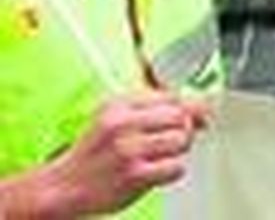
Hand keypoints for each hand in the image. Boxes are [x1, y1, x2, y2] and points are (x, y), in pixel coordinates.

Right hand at [31, 91, 207, 216]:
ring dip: (178, 151)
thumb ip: (154, 107)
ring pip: (182, 140)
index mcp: (118, 104)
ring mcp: (128, 150)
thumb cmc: (95, 153)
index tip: (194, 116)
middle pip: (181, 117)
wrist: (65, 187)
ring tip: (159, 156)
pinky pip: (176, 167)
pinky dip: (172, 171)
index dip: (188, 107)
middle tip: (170, 141)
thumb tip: (202, 108)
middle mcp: (123, 124)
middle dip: (184, 129)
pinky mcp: (134, 175)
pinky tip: (155, 172)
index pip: (171, 96)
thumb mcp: (115, 117)